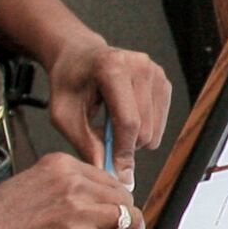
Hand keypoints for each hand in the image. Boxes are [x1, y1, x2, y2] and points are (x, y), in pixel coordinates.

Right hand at [0, 151, 156, 228]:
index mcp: (60, 165)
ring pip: (128, 217)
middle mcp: (73, 183)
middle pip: (121, 196)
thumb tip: (88, 198)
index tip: (114, 207)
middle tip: (124, 228)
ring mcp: (78, 212)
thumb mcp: (29, 184)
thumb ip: (61, 186)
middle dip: (125, 213)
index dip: (113, 196)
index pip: (105, 177)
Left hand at [45, 37, 173, 163]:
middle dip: (125, 146)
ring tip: (111, 125)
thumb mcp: (64, 115)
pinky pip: (160, 122)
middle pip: (144, 128)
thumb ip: (85, 143)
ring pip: (155, 129)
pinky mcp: (163, 81)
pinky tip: (124, 115)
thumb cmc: (69, 82)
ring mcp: (155, 72)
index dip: (123, 152)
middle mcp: (140, 66)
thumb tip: (105, 172)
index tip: (117, 173)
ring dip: (133, 138)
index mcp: (112, 68)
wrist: (80, 55)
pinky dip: (142, 128)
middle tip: (103, 141)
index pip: (128, 121)